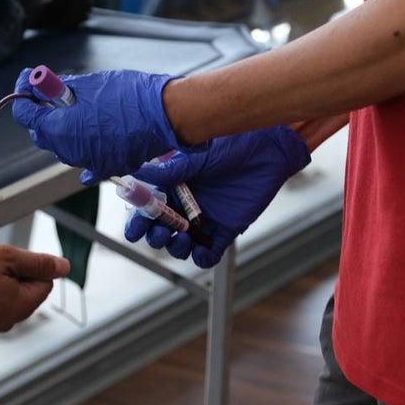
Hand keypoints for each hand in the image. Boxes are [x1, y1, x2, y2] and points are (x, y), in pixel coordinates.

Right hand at [0, 241, 69, 330]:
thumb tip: (64, 267)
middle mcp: (12, 320)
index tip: (6, 260)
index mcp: (22, 306)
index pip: (46, 282)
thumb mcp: (6, 256)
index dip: (29, 265)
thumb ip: (39, 263)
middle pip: (28, 288)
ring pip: (11, 291)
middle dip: (15, 271)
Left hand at [12, 68, 189, 178]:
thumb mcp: (90, 83)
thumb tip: (46, 87)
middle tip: (48, 93)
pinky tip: (88, 137)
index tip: (27, 79)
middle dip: (41, 113)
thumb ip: (63, 89)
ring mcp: (89, 162)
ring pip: (65, 148)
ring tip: (75, 109)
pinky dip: (84, 147)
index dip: (23, 93)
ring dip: (62, 130)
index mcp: (60, 129)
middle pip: (43, 134)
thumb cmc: (129, 95)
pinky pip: (87, 161)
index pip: (26, 114)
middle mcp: (70, 151)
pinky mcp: (108, 166)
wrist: (166, 115)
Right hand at [123, 126, 310, 267]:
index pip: (146, 211)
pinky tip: (202, 251)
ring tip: (184, 237)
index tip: (136, 229)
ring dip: (176, 248)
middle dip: (156, 237)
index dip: (138, 223)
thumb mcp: (196, 157)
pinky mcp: (225, 229)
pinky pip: (209, 252)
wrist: (267, 150)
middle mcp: (184, 206)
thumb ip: (170, 170)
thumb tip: (138, 174)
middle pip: (160, 232)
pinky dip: (203, 257)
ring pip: (181, 246)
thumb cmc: (231, 146)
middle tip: (162, 231)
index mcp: (172, 187)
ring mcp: (204, 219)